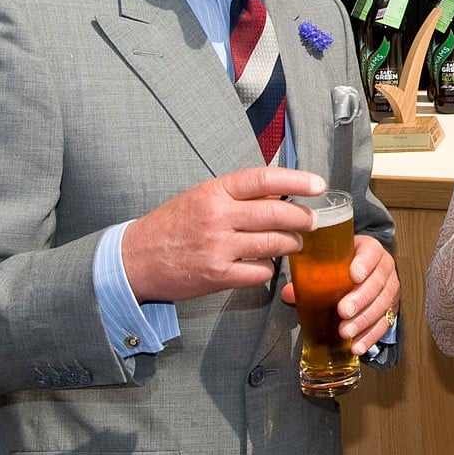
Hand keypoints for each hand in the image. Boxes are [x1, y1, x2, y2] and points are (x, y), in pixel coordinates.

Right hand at [122, 166, 326, 302]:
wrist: (136, 258)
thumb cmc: (173, 224)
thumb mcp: (203, 197)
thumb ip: (238, 195)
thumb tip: (281, 194)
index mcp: (215, 191)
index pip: (264, 179)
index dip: (296, 181)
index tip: (318, 184)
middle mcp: (218, 216)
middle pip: (277, 213)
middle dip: (303, 218)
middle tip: (314, 220)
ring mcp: (218, 247)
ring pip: (274, 243)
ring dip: (292, 243)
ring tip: (295, 242)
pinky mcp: (217, 275)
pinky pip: (260, 271)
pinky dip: (269, 268)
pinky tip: (266, 263)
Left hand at [281, 234, 399, 355]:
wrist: (364, 269)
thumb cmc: (345, 264)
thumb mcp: (331, 260)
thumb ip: (311, 275)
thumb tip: (289, 294)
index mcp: (369, 249)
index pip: (371, 252)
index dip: (364, 263)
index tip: (354, 275)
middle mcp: (383, 267)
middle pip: (377, 282)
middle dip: (361, 298)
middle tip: (344, 310)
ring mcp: (389, 288)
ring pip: (382, 304)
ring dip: (363, 320)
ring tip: (346, 331)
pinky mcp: (391, 308)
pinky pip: (384, 323)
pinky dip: (370, 336)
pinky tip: (358, 345)